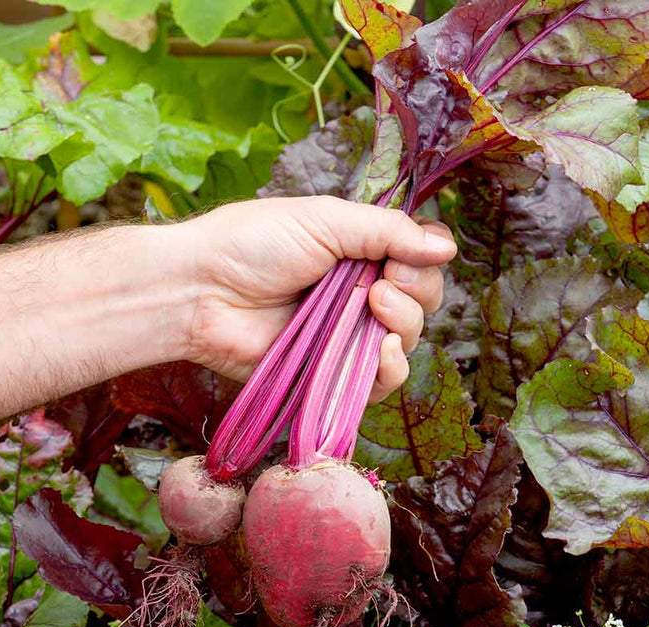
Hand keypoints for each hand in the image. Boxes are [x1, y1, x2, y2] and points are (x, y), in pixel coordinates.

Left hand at [179, 196, 455, 401]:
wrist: (200, 291)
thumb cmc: (252, 244)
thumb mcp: (325, 220)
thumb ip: (387, 231)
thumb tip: (448, 245)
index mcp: (358, 252)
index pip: (418, 260)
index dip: (424, 260)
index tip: (404, 255)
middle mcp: (358, 295)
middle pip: (422, 301)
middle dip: (415, 289)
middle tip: (379, 281)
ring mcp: (346, 337)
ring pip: (408, 341)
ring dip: (405, 323)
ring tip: (373, 307)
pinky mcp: (331, 375)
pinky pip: (381, 383)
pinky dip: (392, 369)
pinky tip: (382, 349)